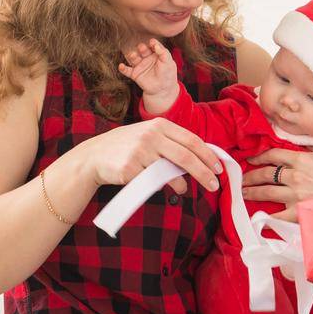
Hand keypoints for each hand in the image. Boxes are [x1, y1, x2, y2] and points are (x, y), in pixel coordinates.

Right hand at [64, 118, 222, 195]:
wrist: (93, 156)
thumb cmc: (127, 147)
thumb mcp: (150, 136)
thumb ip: (172, 144)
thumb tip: (201, 161)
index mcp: (160, 125)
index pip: (192, 140)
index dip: (208, 156)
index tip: (219, 169)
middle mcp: (151, 136)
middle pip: (186, 156)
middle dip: (204, 172)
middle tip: (214, 185)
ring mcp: (140, 152)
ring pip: (170, 171)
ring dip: (182, 183)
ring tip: (185, 189)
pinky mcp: (130, 168)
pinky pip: (152, 182)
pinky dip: (161, 187)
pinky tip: (163, 189)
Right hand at [117, 39, 180, 110]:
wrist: (163, 89)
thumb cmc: (167, 75)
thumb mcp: (168, 62)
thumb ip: (163, 52)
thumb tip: (155, 43)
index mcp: (156, 54)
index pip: (153, 46)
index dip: (152, 43)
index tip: (151, 42)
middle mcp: (147, 58)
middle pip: (142, 50)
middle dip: (142, 48)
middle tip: (142, 48)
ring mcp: (140, 65)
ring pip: (134, 58)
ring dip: (132, 55)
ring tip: (133, 55)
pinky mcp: (135, 74)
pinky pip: (126, 70)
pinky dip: (123, 68)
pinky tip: (121, 66)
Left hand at [240, 146, 312, 221]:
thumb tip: (304, 144)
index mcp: (302, 160)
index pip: (273, 155)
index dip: (259, 157)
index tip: (251, 159)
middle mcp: (294, 176)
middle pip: (265, 174)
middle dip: (250, 176)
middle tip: (242, 178)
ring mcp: (294, 195)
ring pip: (266, 192)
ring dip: (252, 192)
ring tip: (244, 193)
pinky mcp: (297, 212)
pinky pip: (276, 215)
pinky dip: (265, 216)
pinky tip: (257, 216)